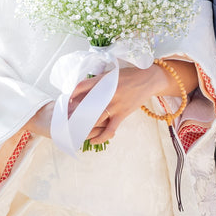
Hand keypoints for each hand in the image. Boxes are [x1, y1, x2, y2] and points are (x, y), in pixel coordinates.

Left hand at [70, 61, 196, 143]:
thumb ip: (99, 81)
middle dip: (74, 114)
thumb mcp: (112, 74)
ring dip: (83, 127)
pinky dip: (100, 137)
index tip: (66, 101)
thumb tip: (82, 91)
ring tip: (74, 132)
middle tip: (66, 121)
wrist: (149, 78)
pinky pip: (109, 130)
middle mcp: (107, 92)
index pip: (81, 86)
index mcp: (103, 80)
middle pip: (85, 106)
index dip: (71, 94)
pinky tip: (93, 140)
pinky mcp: (122, 114)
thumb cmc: (129, 75)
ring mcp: (115, 104)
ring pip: (94, 120)